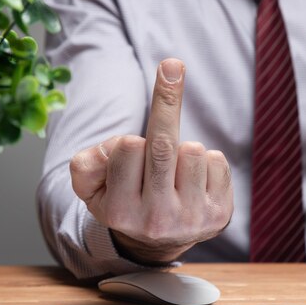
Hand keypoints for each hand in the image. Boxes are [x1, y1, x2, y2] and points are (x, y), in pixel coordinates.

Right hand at [69, 58, 233, 263]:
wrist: (159, 240)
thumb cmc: (125, 199)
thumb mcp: (91, 186)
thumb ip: (85, 165)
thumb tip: (121, 144)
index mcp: (121, 211)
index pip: (128, 148)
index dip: (129, 140)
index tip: (132, 140)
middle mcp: (156, 219)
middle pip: (163, 145)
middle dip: (167, 97)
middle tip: (172, 64)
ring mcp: (191, 219)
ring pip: (192, 150)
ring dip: (183, 150)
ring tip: (174, 172)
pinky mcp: (219, 214)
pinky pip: (217, 161)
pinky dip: (206, 162)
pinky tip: (195, 181)